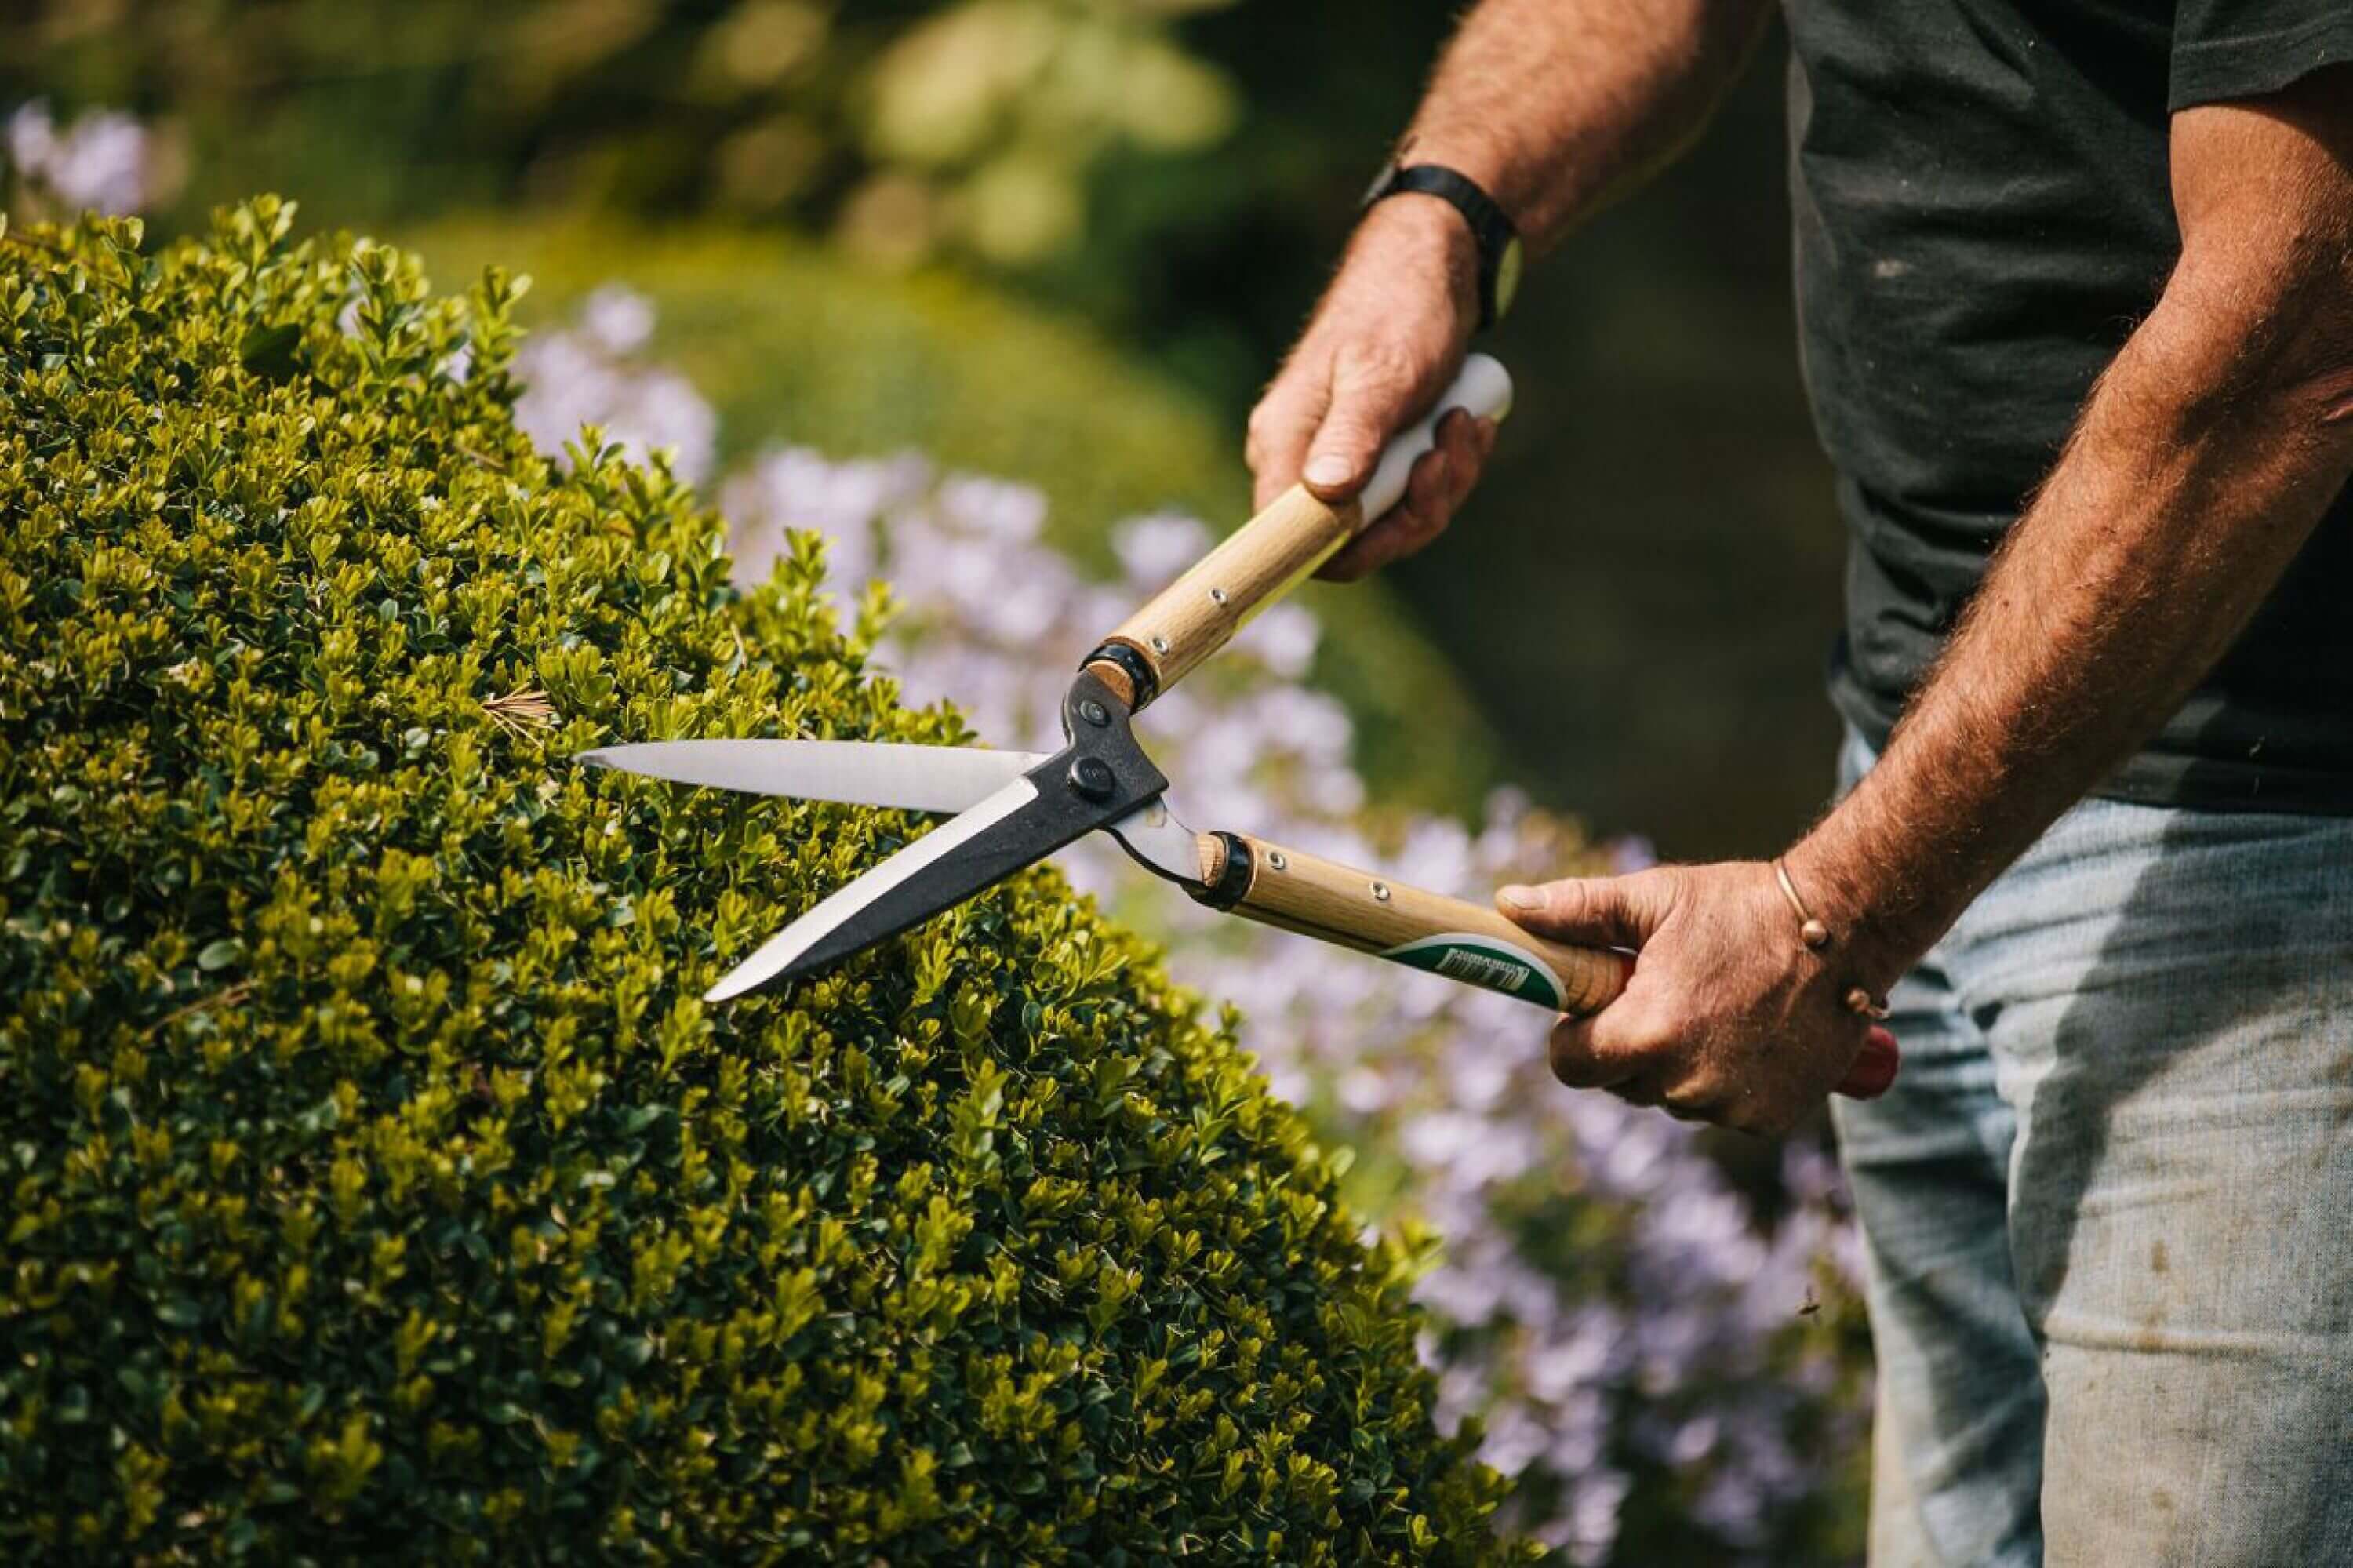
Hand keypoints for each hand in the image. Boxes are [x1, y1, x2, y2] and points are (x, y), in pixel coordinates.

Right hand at [1247, 197, 1498, 581]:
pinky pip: (1414, 493)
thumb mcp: (1381, 374)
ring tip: (1464, 424)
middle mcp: (1302, 460)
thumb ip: (1352, 436)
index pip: (1285, 537)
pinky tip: (1469, 423)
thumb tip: (1325, 494)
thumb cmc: (1399, 308)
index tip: (1400, 524)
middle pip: (1351, 540)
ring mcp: (1341, 459)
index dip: (1339, 550)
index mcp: (1282, 443)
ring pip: (1392, 519)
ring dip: (1444, 482)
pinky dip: (1450, 467)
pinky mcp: (1377, 453)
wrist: (1435, 265)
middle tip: (1447, 456)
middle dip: (1416, 509)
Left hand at [1495, 863, 1903, 1134]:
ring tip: (1715, 1005)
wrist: (1846, 931)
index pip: (1570, 1064)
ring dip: (1677, 1063)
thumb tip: (1507, 905)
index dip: (1576, 1034)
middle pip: (1621, 1083)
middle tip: (1667, 991)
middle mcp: (1685, 1086)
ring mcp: (1730, 1109)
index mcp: (1647, 1034)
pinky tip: (1749, 1032)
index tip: (1598, 1004)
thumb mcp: (1654, 898)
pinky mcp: (1767, 1120)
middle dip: (1630, 1043)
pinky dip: (1723, 1079)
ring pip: (1670, 1097)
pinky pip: (1717, 1108)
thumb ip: (1575, 910)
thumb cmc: (1741, 908)